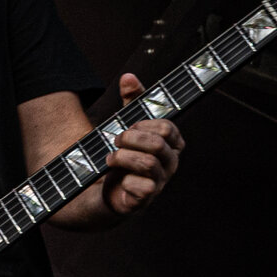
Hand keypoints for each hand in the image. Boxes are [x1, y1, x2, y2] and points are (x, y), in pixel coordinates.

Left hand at [100, 73, 184, 218]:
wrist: (105, 188)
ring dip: (122, 157)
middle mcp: (170, 163)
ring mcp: (160, 183)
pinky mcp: (146, 199)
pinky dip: (125, 179)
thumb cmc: (123, 153)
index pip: (167, 127)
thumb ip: (131, 101)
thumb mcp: (126, 124)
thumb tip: (128, 77)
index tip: (129, 125)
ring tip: (111, 158)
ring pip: (148, 164)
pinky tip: (118, 178)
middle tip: (116, 140)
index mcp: (170, 144)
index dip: (144, 124)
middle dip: (131, 138)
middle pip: (157, 144)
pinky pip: (142, 187)